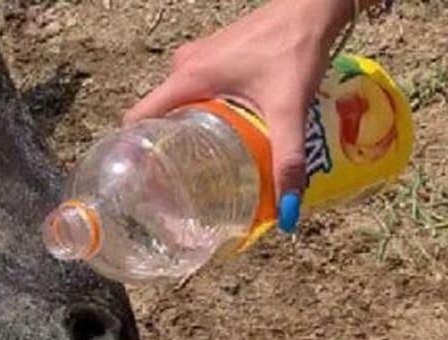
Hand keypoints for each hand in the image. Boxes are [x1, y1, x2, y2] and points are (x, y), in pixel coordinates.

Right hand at [124, 0, 354, 226]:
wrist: (313, 7)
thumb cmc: (294, 47)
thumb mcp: (289, 109)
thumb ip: (287, 158)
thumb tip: (287, 211)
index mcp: (187, 78)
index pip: (138, 118)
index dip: (134, 151)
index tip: (143, 181)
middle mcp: (184, 67)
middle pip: (158, 116)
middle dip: (165, 148)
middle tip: (177, 183)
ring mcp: (197, 58)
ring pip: (177, 104)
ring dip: (185, 131)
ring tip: (200, 163)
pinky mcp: (213, 56)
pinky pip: (193, 90)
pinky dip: (201, 113)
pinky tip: (224, 133)